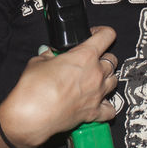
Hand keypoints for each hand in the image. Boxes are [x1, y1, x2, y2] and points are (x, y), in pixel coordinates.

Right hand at [0, 27, 119, 147]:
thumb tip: (52, 56)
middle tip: (91, 59)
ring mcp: (97, 94)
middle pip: (112, 59)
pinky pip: (111, 109)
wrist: (32, 116)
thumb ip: (50, 56)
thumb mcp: (38, 61)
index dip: (101, 31)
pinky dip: (107, 105)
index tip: (95, 34)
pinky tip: (99, 102)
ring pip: (114, 81)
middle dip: (103, 57)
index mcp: (84, 56)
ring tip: (95, 79)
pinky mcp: (94, 113)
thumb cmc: (34, 88)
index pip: (107, 35)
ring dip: (107, 78)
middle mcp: (96, 73)